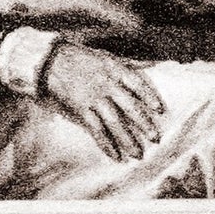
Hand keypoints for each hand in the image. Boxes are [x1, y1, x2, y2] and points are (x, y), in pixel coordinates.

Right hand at [42, 44, 164, 161]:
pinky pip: (96, 130)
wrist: (53, 62)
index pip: (138, 84)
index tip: (161, 110)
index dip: (150, 97)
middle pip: (130, 107)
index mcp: (115, 69)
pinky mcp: (82, 109)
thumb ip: (128, 66)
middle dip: (144, 124)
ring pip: (115, 122)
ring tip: (138, 154)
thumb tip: (152, 66)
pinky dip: (106, 144)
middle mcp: (107, 85)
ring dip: (127, 140)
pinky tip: (115, 156)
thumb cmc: (83, 59)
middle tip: (155, 139)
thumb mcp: (107, 57)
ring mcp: (94, 98)